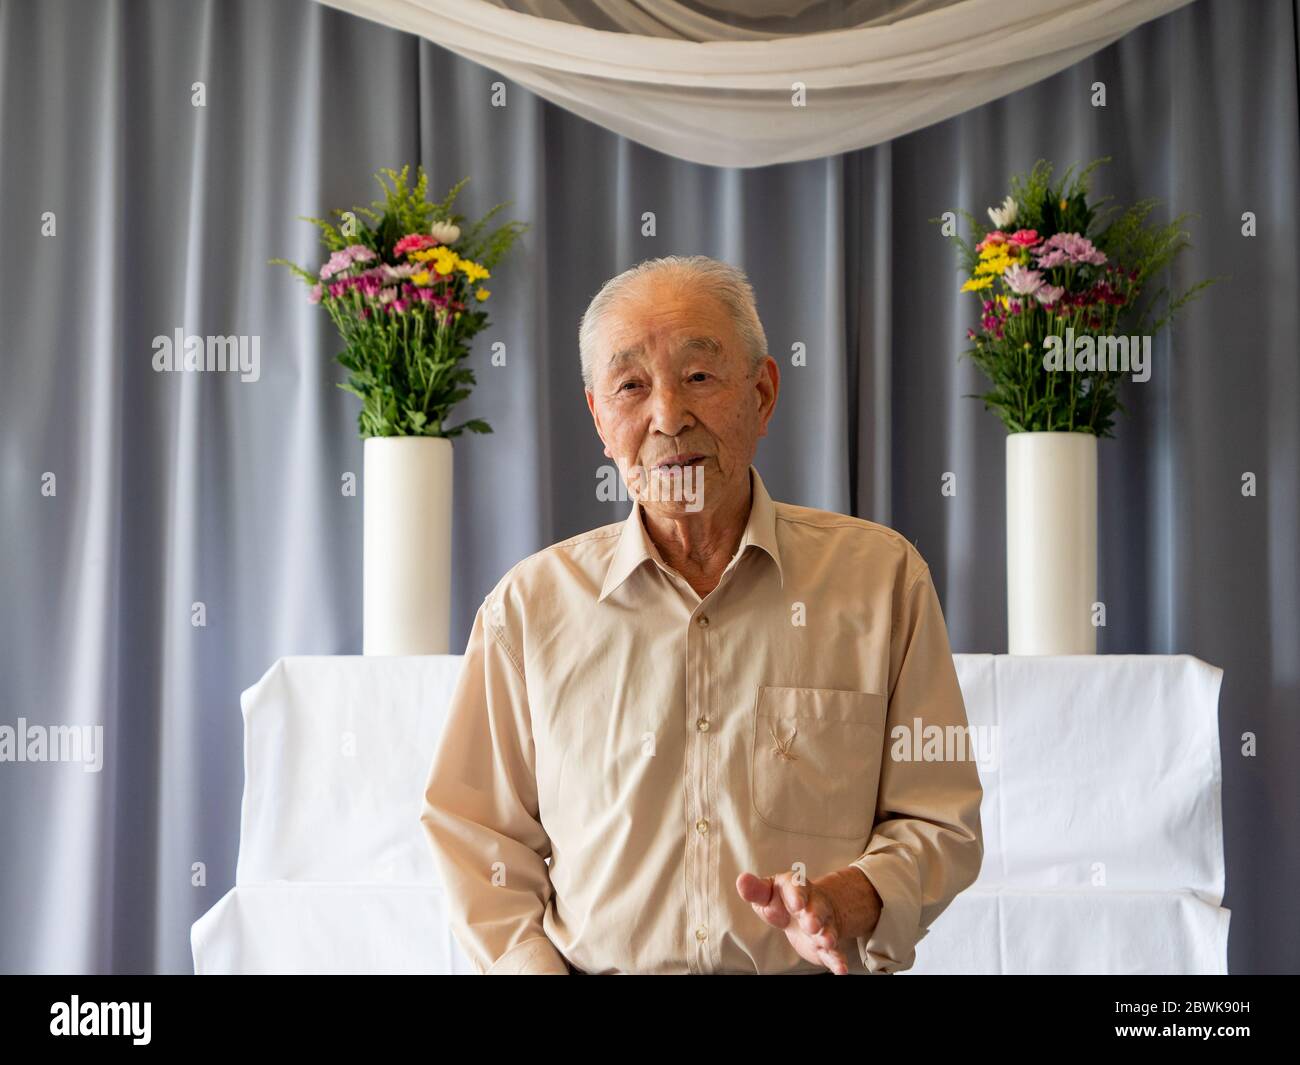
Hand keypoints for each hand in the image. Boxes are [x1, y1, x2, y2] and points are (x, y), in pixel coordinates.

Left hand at [736, 867, 880, 974]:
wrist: (809, 909)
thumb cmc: (782, 900)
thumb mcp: (767, 893)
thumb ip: (755, 890)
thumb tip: (741, 880)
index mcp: (796, 889)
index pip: (798, 888)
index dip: (797, 895)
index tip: (797, 904)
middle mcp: (814, 905)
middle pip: (817, 909)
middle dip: (815, 917)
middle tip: (811, 925)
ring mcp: (823, 926)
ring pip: (828, 929)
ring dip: (828, 936)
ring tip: (827, 942)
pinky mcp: (826, 946)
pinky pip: (835, 952)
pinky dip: (838, 960)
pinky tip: (841, 969)